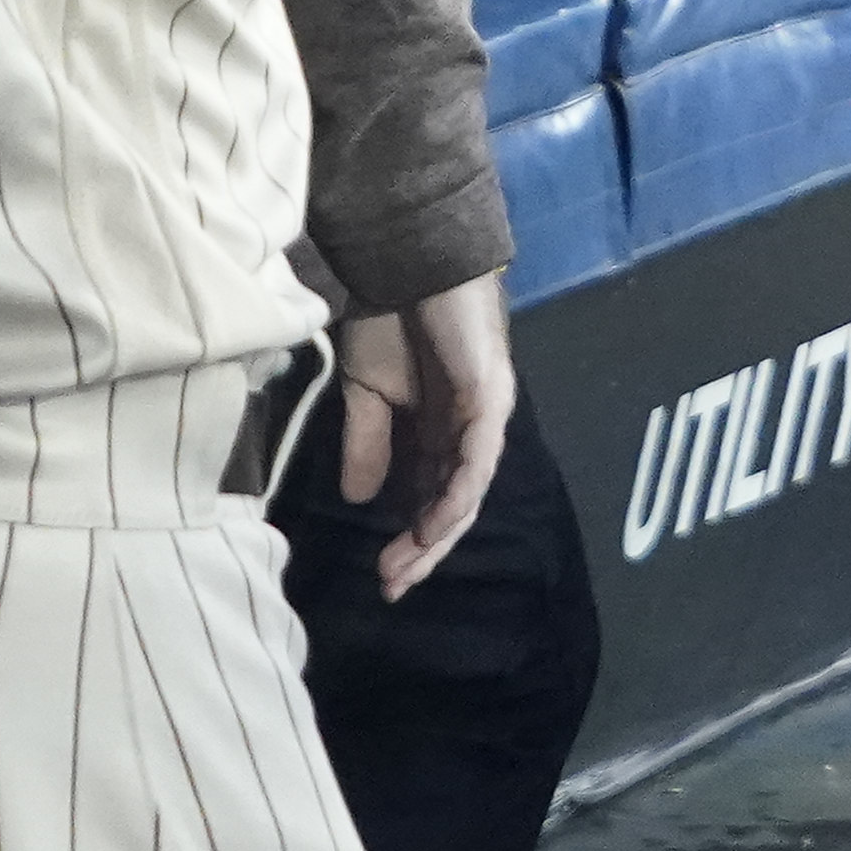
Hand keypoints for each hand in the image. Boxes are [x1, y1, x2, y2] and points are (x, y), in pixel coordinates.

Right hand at [332, 270, 517, 599]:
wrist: (406, 265)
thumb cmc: (390, 319)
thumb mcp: (367, 393)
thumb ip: (367, 444)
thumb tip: (359, 499)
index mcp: (439, 431)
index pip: (430, 498)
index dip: (409, 539)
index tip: (381, 575)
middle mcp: (468, 431)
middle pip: (454, 506)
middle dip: (422, 550)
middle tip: (391, 585)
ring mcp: (484, 417)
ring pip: (468, 492)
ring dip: (436, 534)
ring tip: (404, 567)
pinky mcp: (492, 400)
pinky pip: (478, 459)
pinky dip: (457, 496)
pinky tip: (433, 527)